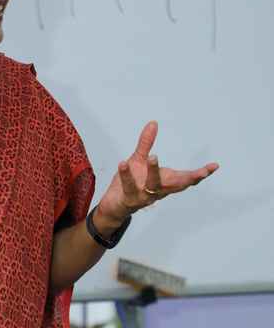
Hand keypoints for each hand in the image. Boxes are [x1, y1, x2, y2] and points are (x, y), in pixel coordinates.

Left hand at [96, 121, 218, 228]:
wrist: (114, 204)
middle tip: (201, 172)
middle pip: (177, 185)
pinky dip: (126, 175)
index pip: (187, 178)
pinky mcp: (130, 199)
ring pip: (153, 185)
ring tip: (153, 156)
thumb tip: (153, 123)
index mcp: (165, 181)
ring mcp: (145, 196)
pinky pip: (129, 187)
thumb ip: (146, 143)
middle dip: (190, 179)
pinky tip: (123, 163)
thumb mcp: (139, 160)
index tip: (214, 166)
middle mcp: (159, 190)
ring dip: (154, 171)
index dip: (201, 173)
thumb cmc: (131, 182)